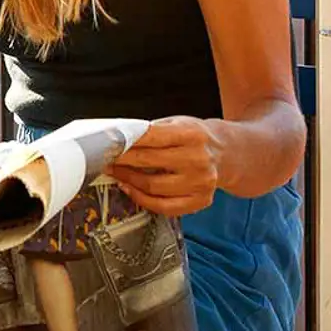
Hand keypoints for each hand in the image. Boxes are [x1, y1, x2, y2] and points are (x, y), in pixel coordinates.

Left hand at [106, 116, 225, 216]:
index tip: (107, 144)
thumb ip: (151, 131)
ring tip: (115, 173)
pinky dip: (142, 199)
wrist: (226, 154)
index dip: (125, 142)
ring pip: (153, 187)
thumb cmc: (195, 137)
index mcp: (192, 134)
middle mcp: (199, 159)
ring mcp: (201, 183)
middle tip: (104, 159)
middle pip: (148, 162)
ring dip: (128, 180)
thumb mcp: (177, 123)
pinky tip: (130, 189)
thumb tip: (117, 139)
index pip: (151, 138)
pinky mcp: (200, 201)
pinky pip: (164, 207)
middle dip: (121, 161)